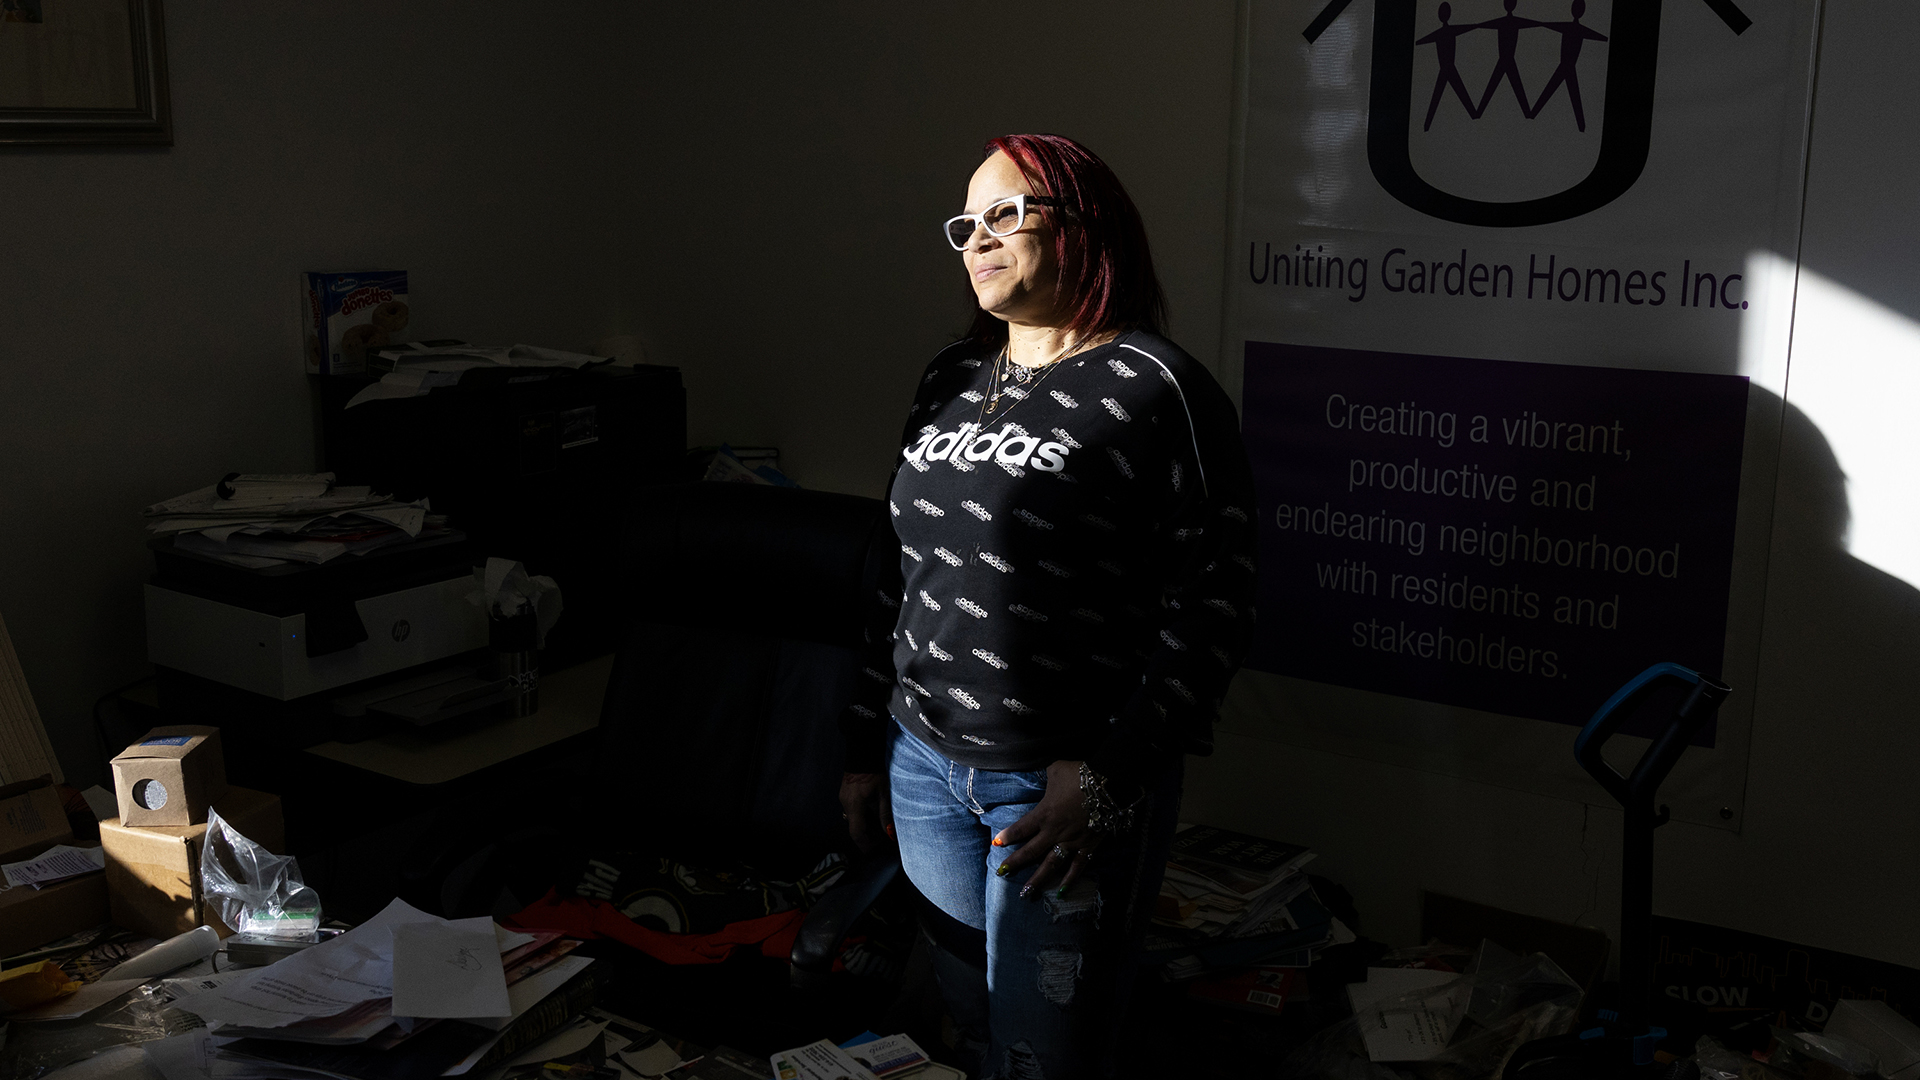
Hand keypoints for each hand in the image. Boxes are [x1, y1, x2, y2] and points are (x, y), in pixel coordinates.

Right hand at [838, 771, 894, 853]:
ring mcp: (844, 797)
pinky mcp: (845, 792)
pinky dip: (861, 815)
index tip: (872, 853)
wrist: (863, 751)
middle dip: (867, 836)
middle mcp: (846, 803)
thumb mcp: (883, 793)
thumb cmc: (874, 770)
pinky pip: (852, 809)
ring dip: (864, 825)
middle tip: (881, 840)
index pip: (856, 833)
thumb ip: (885, 814)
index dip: (864, 845)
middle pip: (854, 827)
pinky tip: (872, 812)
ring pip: (853, 818)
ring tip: (879, 827)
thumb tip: (889, 832)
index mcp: (854, 805)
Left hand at [992, 760, 1098, 899]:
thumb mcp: (1055, 768)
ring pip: (1051, 865)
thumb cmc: (1080, 772)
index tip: (996, 844)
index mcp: (1044, 814)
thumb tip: (1034, 765)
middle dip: (1015, 863)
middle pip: (1030, 852)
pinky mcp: (1088, 845)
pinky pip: (1078, 866)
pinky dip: (1070, 879)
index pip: (1020, 829)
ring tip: (1027, 894)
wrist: (1109, 782)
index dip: (1007, 837)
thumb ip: (1044, 774)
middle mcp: (1055, 832)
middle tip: (1002, 874)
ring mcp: (1072, 841)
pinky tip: (1062, 892)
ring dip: (1038, 880)